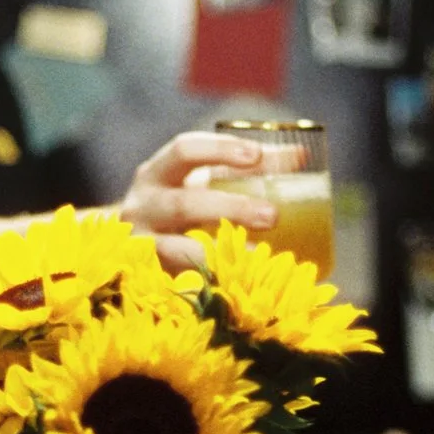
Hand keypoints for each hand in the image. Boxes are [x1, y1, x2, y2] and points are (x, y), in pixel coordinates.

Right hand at [116, 131, 277, 268]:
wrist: (132, 247)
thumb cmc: (181, 204)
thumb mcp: (205, 182)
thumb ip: (247, 168)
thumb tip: (300, 155)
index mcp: (157, 172)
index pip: (185, 150)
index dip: (219, 150)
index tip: (256, 155)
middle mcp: (142, 206)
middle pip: (184, 204)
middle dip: (230, 208)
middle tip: (272, 216)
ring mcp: (142, 245)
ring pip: (178, 248)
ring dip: (222, 252)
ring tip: (261, 257)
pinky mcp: (148, 278)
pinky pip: (180, 280)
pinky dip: (210, 280)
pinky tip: (238, 283)